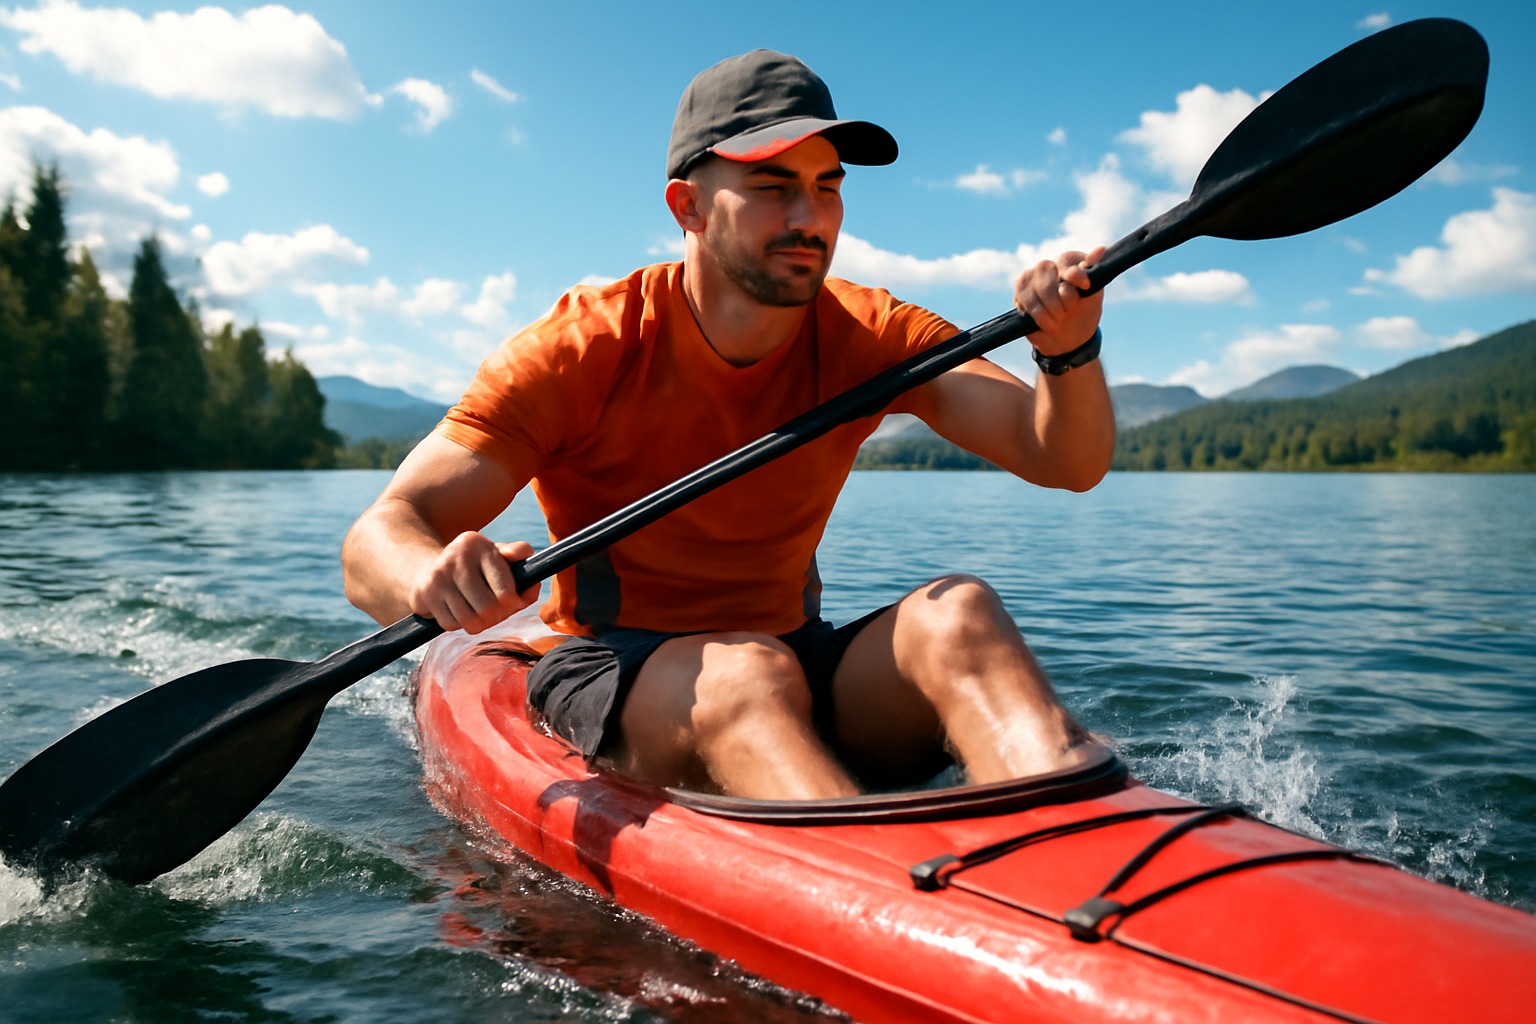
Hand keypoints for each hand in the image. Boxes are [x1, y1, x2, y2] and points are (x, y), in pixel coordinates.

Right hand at [407, 533, 538, 633]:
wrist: (425, 568)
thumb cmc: (472, 566)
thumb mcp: (495, 555)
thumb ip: (518, 558)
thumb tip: (530, 570)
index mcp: (479, 544)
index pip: (506, 590)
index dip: (514, 603)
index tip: (513, 603)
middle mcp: (457, 557)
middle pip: (489, 608)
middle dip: (497, 617)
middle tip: (496, 613)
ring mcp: (438, 576)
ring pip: (470, 620)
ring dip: (479, 624)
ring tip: (479, 614)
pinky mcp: (424, 593)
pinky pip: (451, 624)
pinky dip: (459, 624)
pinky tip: (459, 612)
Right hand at [1013, 246, 1105, 355]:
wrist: (1068, 341)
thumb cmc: (1083, 315)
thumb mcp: (1094, 296)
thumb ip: (1094, 273)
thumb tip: (1100, 249)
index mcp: (1070, 263)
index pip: (1066, 259)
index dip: (1073, 273)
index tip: (1085, 285)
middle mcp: (1050, 266)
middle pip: (1045, 270)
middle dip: (1058, 298)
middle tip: (1067, 313)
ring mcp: (1032, 277)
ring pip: (1031, 285)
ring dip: (1046, 309)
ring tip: (1057, 320)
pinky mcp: (1020, 291)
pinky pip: (1022, 297)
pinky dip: (1035, 313)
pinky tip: (1044, 321)